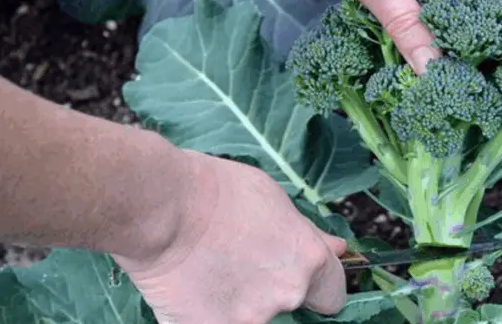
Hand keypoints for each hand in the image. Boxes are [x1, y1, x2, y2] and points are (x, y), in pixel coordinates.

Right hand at [113, 150, 347, 323]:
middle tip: (243, 263)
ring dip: (239, 300)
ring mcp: (249, 318)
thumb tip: (338, 249)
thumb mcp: (275, 200)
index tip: (305, 280)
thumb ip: (307, 234)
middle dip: (274, 288)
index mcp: (308, 260)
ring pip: (252, 316)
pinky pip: (216, 323)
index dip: (320, 286)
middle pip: (291, 303)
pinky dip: (207, 313)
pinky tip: (191, 288)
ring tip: (211, 269)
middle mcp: (286, 294)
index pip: (333, 294)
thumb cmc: (218, 191)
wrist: (164, 207)